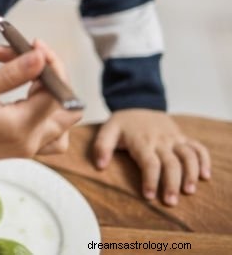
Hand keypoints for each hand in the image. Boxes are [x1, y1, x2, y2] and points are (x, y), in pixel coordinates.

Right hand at [0, 42, 82, 178]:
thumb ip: (11, 75)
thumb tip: (40, 58)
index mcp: (18, 127)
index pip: (57, 92)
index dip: (50, 64)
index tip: (31, 44)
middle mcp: (28, 142)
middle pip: (67, 107)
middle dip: (51, 75)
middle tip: (23, 55)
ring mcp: (25, 149)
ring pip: (63, 122)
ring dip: (51, 94)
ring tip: (23, 75)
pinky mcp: (18, 149)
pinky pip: (50, 133)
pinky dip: (46, 111)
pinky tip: (23, 94)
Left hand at [94, 109, 210, 205]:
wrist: (139, 102)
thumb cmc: (123, 123)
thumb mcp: (107, 130)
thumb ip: (101, 146)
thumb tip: (100, 166)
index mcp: (142, 141)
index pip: (149, 162)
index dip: (150, 180)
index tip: (148, 196)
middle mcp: (161, 140)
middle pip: (171, 163)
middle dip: (172, 183)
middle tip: (170, 202)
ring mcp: (174, 138)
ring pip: (188, 156)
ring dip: (191, 174)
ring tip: (189, 191)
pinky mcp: (183, 137)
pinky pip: (198, 147)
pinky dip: (205, 161)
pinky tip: (206, 176)